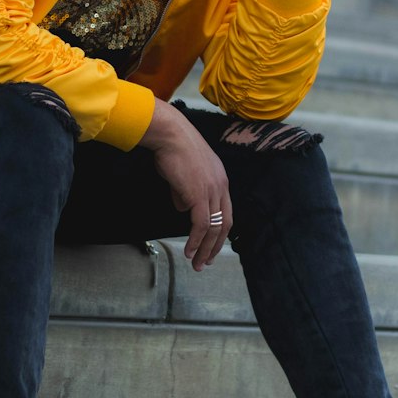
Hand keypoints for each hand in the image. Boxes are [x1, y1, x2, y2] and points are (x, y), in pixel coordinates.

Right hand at [140, 99, 231, 270]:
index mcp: (221, 179)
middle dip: (215, 246)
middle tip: (206, 262)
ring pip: (214, 228)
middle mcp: (221, 186)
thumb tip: (183, 208)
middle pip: (225, 224)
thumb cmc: (172, 148)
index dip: (220, 232)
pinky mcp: (199, 195)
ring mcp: (212, 191)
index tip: (211, 246)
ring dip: (204, 249)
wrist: (170, 134)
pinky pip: (201, 225)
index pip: (226, 212)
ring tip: (196, 263)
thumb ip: (185, 191)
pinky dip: (195, 241)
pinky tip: (189, 251)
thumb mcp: (183, 172)